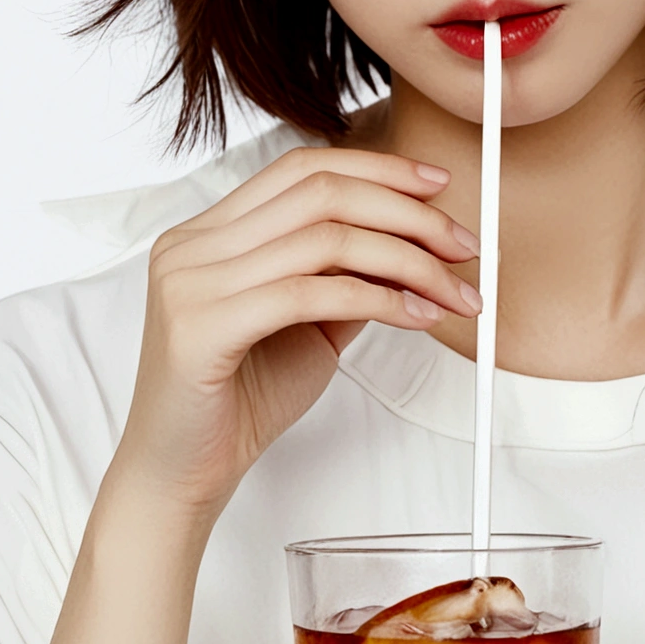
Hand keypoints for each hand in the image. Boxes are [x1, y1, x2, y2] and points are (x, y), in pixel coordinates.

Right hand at [113, 147, 479, 518]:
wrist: (181, 475)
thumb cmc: (240, 401)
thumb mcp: (307, 324)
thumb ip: (345, 276)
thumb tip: (414, 242)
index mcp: (208, 232)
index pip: (301, 168)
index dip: (377, 168)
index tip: (438, 186)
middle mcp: (191, 245)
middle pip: (320, 193)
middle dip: (407, 213)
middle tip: (463, 244)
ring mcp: (189, 281)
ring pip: (325, 238)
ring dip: (408, 261)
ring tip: (454, 291)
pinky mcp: (200, 326)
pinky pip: (309, 293)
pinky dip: (378, 299)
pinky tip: (417, 316)